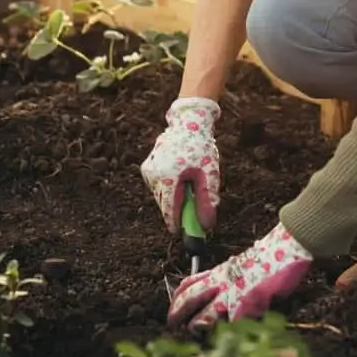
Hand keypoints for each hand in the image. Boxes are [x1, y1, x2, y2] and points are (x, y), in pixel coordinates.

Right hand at [140, 97, 220, 232]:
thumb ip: (207, 201)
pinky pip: (158, 186)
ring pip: (161, 196)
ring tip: (188, 185)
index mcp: (168, 178)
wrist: (188, 122)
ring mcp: (147, 171)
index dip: (177, 224)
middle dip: (178, 210)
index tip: (184, 233)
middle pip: (164, 204)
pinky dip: (169, 188)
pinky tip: (180, 176)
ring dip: (173, 198)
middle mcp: (153, 175)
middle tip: (192, 210)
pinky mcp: (147, 167)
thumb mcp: (208, 175)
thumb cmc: (201, 148)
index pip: (169, 211)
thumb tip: (207, 226)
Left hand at [167, 223, 312, 329]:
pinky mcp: (249, 303)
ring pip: (207, 315)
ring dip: (198, 326)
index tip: (173, 304)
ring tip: (193, 333)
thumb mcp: (242, 264)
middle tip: (171, 323)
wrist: (286, 247)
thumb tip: (224, 288)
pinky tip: (226, 341)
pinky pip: (235, 323)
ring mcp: (234, 294)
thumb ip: (231, 277)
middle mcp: (223, 283)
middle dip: (177, 312)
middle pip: (191, 298)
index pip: (191, 283)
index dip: (179, 295)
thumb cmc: (270, 257)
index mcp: (221, 273)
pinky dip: (230, 333)